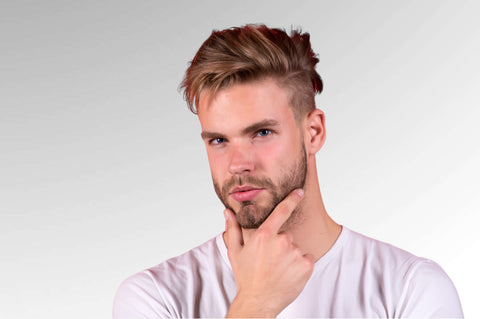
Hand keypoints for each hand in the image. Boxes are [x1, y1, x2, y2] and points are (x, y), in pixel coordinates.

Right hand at [224, 189, 314, 317]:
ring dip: (291, 256)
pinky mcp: (306, 265)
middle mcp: (281, 241)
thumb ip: (233, 229)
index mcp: (264, 235)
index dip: (292, 199)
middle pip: (287, 235)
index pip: (281, 211)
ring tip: (279, 269)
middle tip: (271, 261)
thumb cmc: (246, 277)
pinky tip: (289, 274)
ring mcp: (295, 253)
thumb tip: (228, 212)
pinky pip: (307, 258)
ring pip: (297, 248)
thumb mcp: (235, 252)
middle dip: (281, 245)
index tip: (299, 192)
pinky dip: (300, 265)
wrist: (259, 301)